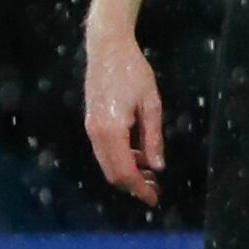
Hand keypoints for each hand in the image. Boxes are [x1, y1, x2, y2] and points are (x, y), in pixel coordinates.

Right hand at [84, 22, 165, 205]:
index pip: (124, 171)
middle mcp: (96, 133)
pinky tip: (139, 158)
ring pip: (106, 163)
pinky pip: (104, 151)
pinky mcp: (91, 122)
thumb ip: (153, 138)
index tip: (154, 198)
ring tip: (151, 175)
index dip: (139, 188)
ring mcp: (90, 128)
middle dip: (133, 185)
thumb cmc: (134, 72)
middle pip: (112, 172)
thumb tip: (157, 167)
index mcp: (111, 130)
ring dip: (127, 173)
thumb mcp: (151, 104)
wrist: (107, 49)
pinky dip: (120, 159)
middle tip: (155, 191)